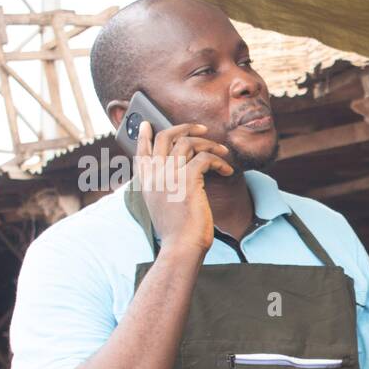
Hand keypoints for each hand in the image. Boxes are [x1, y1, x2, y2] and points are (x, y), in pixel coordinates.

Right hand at [134, 121, 232, 254]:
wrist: (181, 246)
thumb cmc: (176, 231)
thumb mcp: (160, 206)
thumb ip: (162, 187)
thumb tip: (175, 174)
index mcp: (145, 181)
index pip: (141, 150)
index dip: (144, 134)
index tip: (148, 123)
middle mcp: (155, 174)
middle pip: (166, 137)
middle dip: (185, 127)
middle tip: (202, 128)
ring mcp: (169, 175)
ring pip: (188, 143)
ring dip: (209, 144)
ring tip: (223, 151)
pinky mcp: (188, 180)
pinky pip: (205, 158)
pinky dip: (220, 162)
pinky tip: (227, 171)